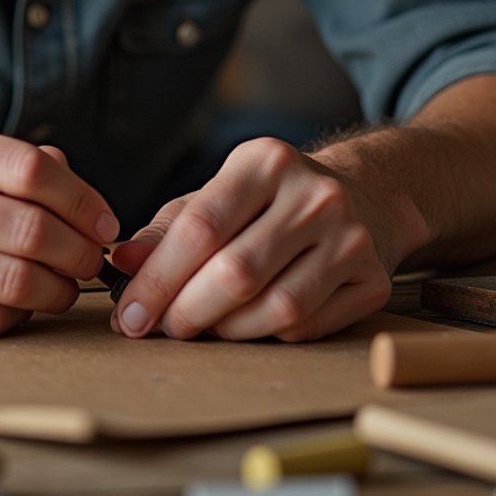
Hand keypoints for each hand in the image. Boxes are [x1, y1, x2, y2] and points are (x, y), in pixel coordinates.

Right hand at [0, 122, 118, 340]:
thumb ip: (9, 162)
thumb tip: (76, 186)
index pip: (29, 170)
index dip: (82, 200)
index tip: (103, 222)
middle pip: (28, 230)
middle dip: (78, 251)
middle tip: (93, 260)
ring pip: (12, 282)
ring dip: (57, 290)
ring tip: (64, 287)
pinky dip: (16, 317)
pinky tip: (21, 306)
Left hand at [108, 138, 391, 342]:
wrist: (363, 197)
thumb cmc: (269, 202)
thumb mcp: (216, 197)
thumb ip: (167, 230)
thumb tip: (122, 264)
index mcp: (266, 160)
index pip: (200, 227)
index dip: (157, 278)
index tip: (129, 312)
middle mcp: (315, 194)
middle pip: (236, 273)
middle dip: (185, 311)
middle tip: (160, 329)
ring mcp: (351, 236)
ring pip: (275, 308)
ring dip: (226, 330)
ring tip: (202, 326)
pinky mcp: (373, 278)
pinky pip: (306, 327)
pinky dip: (266, 335)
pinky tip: (248, 324)